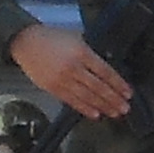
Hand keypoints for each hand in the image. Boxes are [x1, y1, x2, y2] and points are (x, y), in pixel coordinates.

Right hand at [13, 26, 134, 123]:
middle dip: (114, 99)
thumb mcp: (76, 38)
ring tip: (114, 113)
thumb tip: (106, 68)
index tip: (127, 92)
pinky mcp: (53, 88)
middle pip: (99, 87)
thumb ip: (90, 52)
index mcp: (81, 52)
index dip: (118, 84)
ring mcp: (63, 79)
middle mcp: (73, 67)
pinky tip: (95, 114)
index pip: (105, 72)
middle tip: (125, 107)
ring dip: (103, 106)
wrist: (26, 42)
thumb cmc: (51, 38)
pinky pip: (72, 101)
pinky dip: (85, 109)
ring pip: (87, 97)